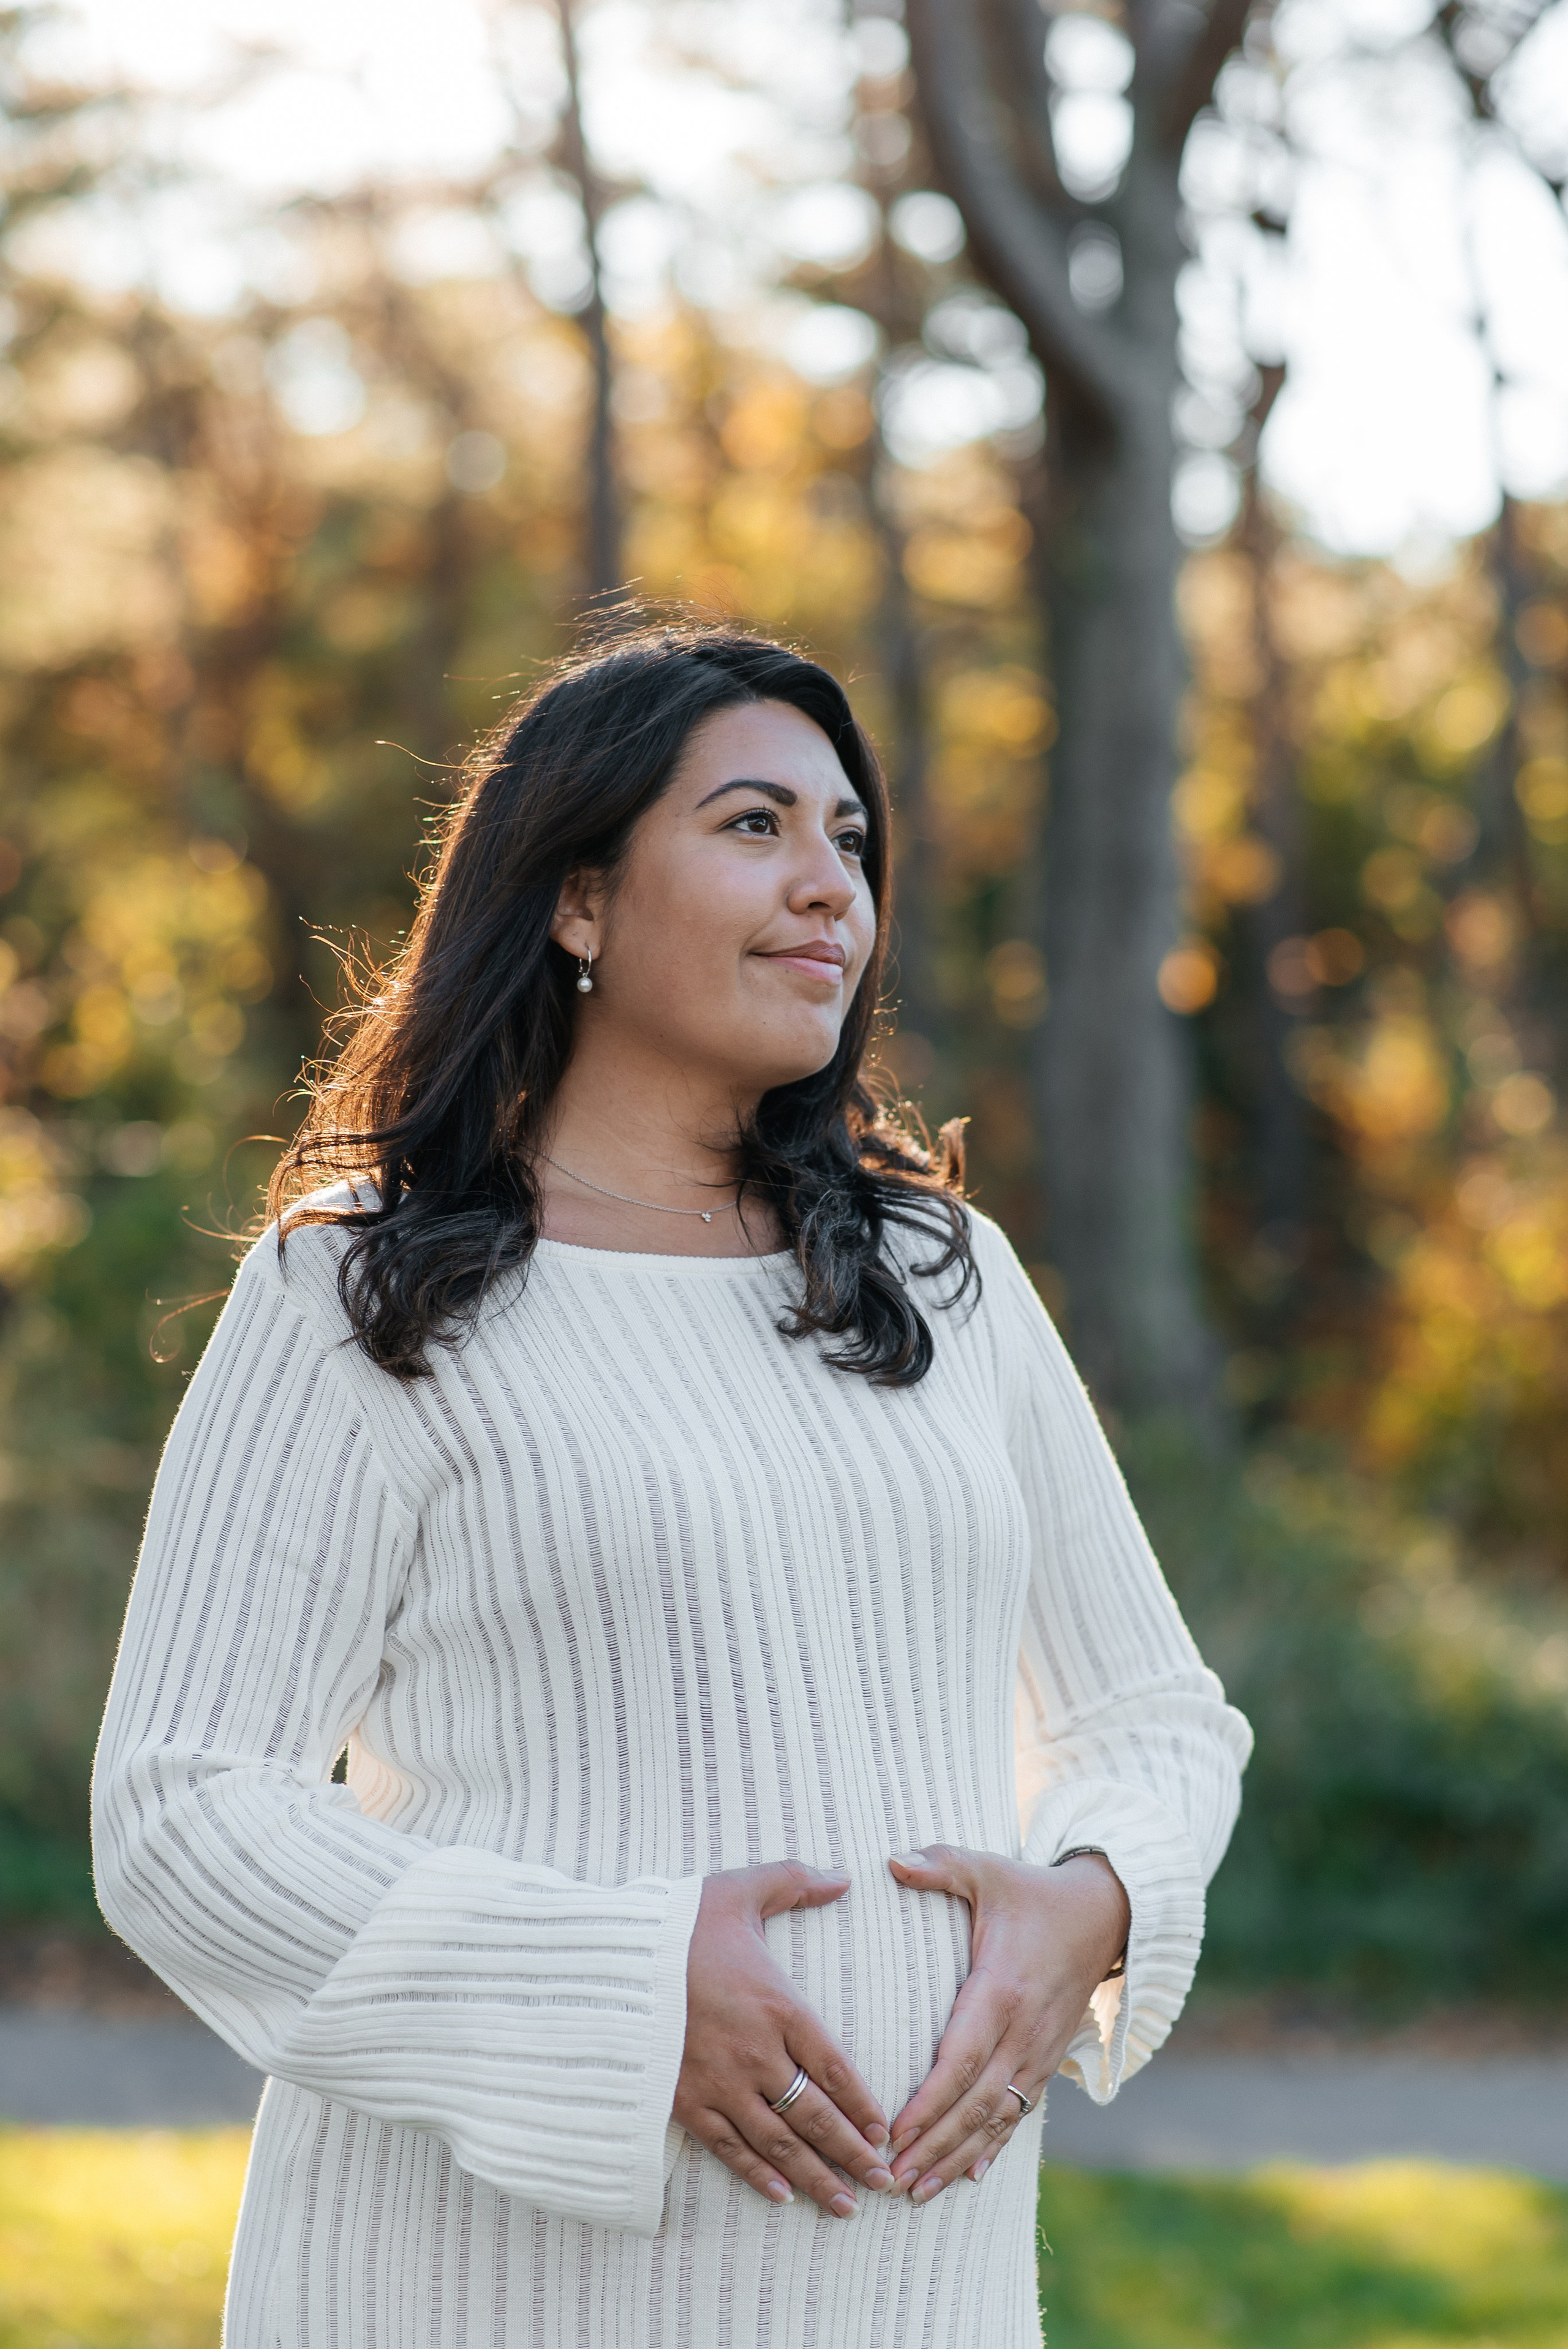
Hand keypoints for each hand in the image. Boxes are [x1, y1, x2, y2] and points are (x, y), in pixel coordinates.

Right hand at [673, 1861, 894, 2216]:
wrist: (607, 1958)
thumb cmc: (677, 1922)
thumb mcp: (740, 1889)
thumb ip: (794, 1882)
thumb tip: (842, 1877)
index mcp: (777, 2005)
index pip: (835, 2067)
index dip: (864, 2106)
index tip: (885, 2133)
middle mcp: (755, 2052)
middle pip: (816, 2115)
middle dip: (853, 2154)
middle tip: (884, 2182)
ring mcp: (719, 2082)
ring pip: (780, 2143)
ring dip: (817, 2177)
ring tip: (846, 2205)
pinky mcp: (683, 2100)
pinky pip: (729, 2147)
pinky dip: (758, 2175)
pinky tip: (783, 2196)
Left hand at [884, 1844, 1129, 2204]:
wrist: (1103, 1913)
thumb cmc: (1032, 1891)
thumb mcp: (987, 1869)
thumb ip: (940, 1865)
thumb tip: (888, 1859)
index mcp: (1001, 1990)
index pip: (960, 2059)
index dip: (927, 2102)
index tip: (893, 2134)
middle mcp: (1022, 2031)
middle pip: (974, 2103)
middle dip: (932, 2146)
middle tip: (890, 2179)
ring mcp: (1039, 2051)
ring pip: (996, 2118)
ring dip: (956, 2157)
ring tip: (917, 2190)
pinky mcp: (1047, 2059)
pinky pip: (1019, 2112)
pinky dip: (994, 2147)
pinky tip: (969, 2176)